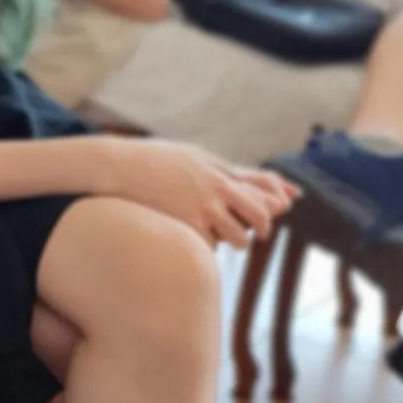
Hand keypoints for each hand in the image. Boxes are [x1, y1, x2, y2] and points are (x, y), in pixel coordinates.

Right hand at [102, 138, 297, 247]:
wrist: (119, 165)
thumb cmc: (152, 158)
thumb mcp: (192, 154)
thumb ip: (218, 165)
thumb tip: (239, 174)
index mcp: (219, 169)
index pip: (264, 183)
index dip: (279, 197)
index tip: (283, 207)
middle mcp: (217, 187)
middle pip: (261, 213)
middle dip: (263, 227)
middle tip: (258, 234)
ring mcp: (203, 206)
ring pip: (238, 237)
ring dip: (237, 243)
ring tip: (229, 242)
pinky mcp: (186, 223)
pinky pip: (210, 246)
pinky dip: (208, 248)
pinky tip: (199, 243)